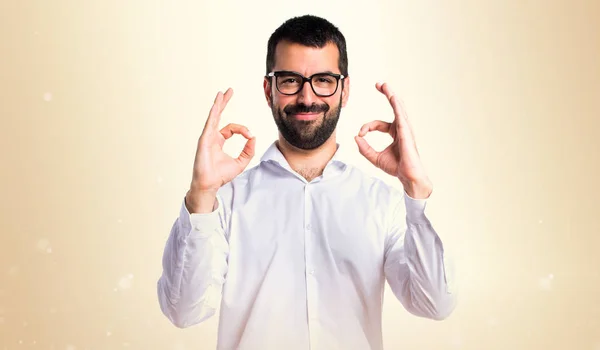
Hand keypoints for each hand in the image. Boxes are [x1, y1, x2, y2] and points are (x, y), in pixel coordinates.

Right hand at [187, 88, 255, 210]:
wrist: (210, 183)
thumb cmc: (221, 175)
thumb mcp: (241, 162)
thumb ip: (249, 150)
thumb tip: (254, 138)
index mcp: (219, 140)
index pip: (232, 128)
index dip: (243, 130)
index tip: (250, 136)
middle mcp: (212, 136)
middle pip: (218, 115)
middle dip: (224, 102)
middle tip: (229, 91)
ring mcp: (206, 137)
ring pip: (213, 116)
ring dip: (218, 104)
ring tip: (222, 93)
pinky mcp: (204, 139)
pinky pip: (210, 123)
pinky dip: (214, 113)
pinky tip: (217, 104)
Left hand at [354, 82, 431, 198]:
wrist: (408, 177)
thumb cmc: (396, 167)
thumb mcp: (375, 157)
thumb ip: (364, 149)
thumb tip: (356, 137)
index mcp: (395, 133)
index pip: (378, 124)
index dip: (366, 127)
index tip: (360, 134)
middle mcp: (401, 128)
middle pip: (394, 107)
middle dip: (387, 94)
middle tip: (379, 84)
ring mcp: (405, 129)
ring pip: (398, 107)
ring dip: (391, 95)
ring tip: (385, 85)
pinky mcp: (406, 132)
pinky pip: (401, 115)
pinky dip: (396, 105)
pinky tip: (392, 97)